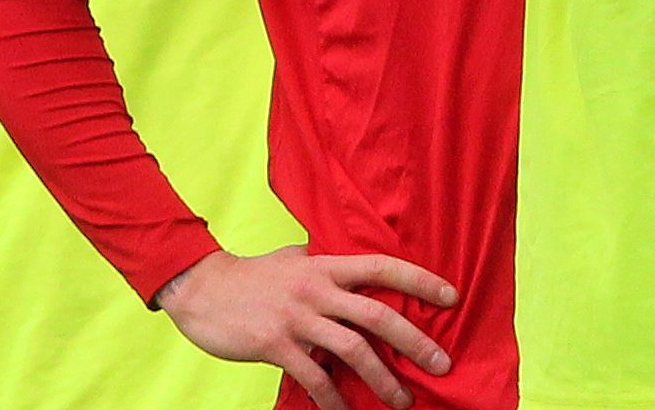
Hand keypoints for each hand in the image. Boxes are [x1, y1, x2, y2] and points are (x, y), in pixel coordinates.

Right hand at [156, 245, 456, 409]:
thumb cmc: (254, 275)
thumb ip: (325, 266)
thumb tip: (356, 273)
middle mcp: (317, 289)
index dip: (420, 280)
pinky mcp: (277, 345)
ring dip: (383, 379)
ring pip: (353, 351)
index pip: (382, 267)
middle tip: (442, 364)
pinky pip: (316, 378)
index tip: (452, 297)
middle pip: (378, 315)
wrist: (203, 288)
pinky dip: (335, 400)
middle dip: (415, 341)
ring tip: (403, 400)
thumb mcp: (295, 259)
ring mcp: (298, 318)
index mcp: (326, 265)